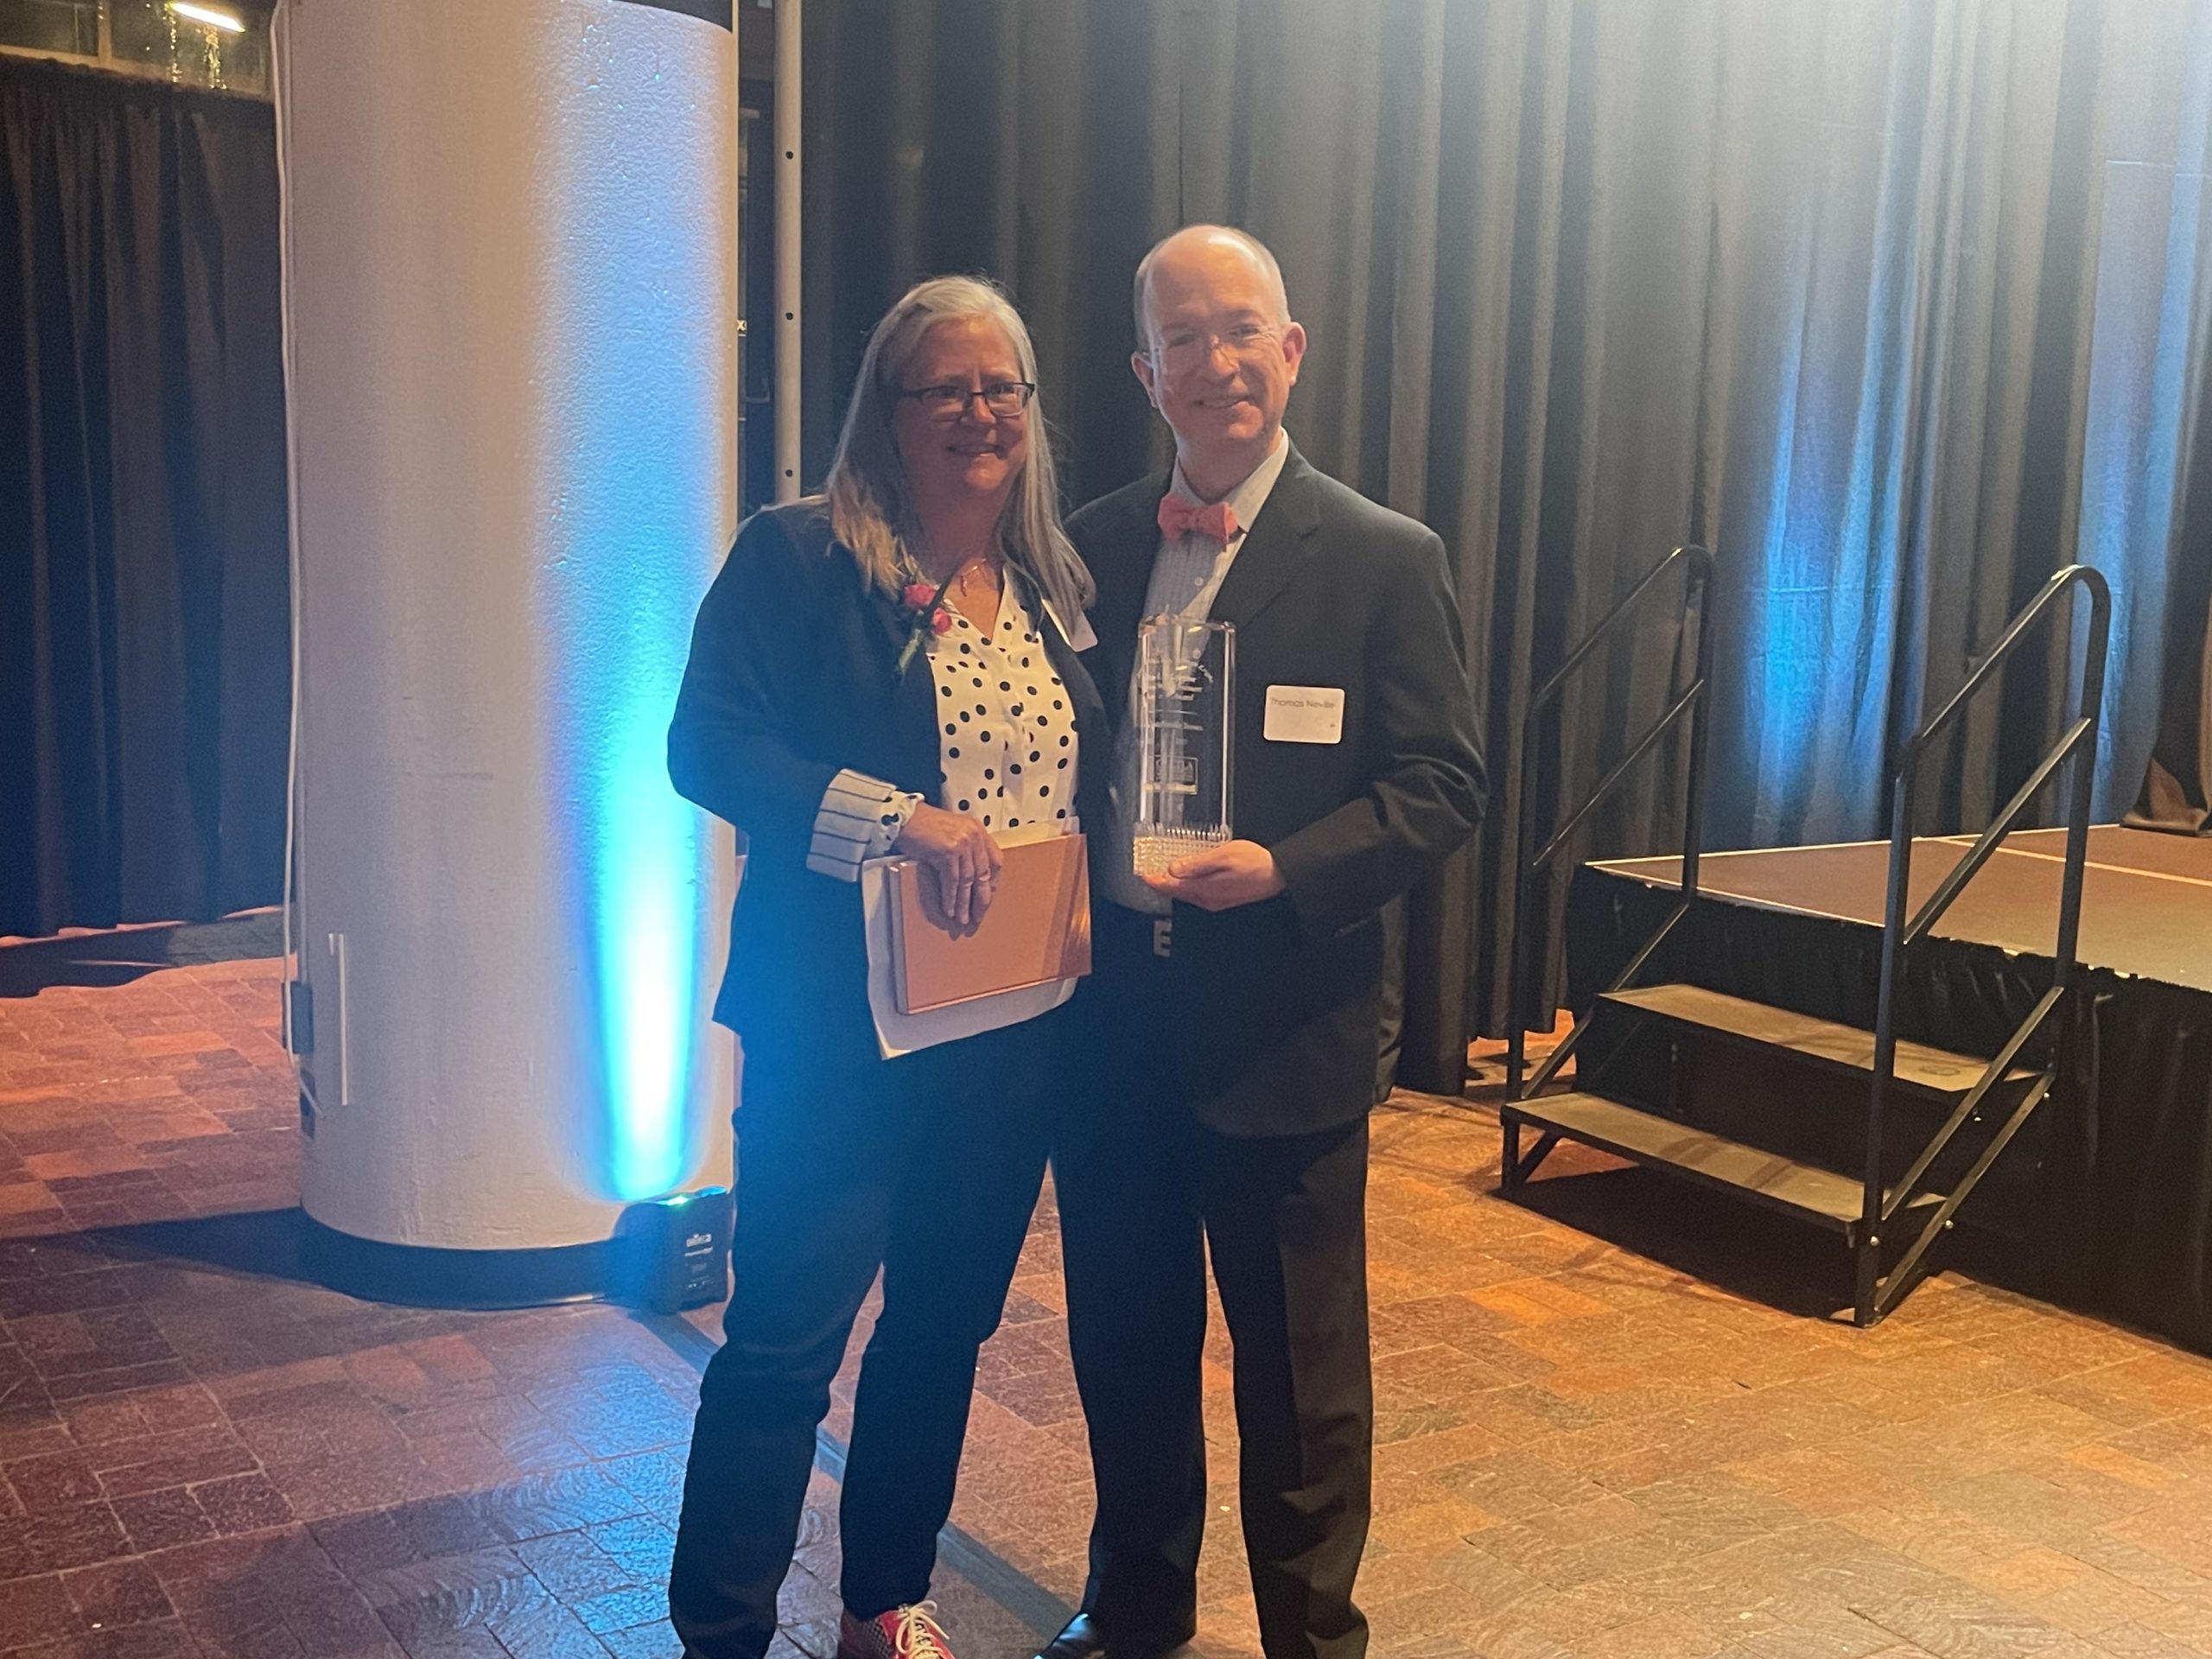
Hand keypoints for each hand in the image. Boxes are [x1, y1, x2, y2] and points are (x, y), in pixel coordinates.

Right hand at [894, 803, 1002, 931]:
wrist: (903, 819)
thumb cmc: (923, 826)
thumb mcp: (952, 833)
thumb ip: (965, 850)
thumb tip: (971, 880)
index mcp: (977, 830)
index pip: (995, 861)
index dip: (992, 883)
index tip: (987, 898)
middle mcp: (974, 835)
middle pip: (983, 874)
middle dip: (980, 899)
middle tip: (977, 916)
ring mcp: (963, 842)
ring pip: (967, 881)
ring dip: (963, 903)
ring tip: (961, 919)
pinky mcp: (949, 851)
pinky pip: (952, 881)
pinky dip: (950, 898)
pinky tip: (949, 909)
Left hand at [1141, 839, 1285, 911]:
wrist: (1277, 874)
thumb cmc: (1255, 863)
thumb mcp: (1223, 855)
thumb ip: (1196, 863)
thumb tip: (1174, 868)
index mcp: (1203, 888)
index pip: (1169, 886)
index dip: (1152, 879)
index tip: (1141, 872)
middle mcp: (1206, 899)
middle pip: (1174, 892)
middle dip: (1159, 882)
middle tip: (1147, 869)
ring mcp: (1213, 900)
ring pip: (1184, 893)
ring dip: (1171, 883)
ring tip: (1162, 870)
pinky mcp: (1221, 898)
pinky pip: (1195, 892)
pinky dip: (1185, 884)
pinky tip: (1185, 875)